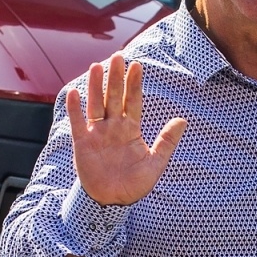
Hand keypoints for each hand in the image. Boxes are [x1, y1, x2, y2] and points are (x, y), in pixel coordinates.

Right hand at [64, 53, 186, 205]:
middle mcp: (113, 127)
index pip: (133, 102)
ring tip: (97, 66)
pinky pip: (78, 122)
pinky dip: (75, 108)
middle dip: (116, 78)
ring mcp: (97, 133)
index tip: (137, 66)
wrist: (112, 200)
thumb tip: (182, 120)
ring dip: (96, 86)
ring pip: (96, 104)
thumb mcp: (155, 163)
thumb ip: (166, 141)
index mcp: (131, 129)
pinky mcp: (83, 142)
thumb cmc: (134, 183)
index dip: (135, 84)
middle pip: (114, 97)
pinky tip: (74, 92)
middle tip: (117, 56)